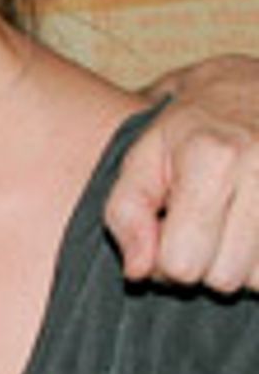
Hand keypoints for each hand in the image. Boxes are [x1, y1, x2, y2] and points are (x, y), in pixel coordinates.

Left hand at [105, 57, 258, 290]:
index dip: (163, 260)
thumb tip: (139, 271)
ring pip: (258, 282)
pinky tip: (251, 230)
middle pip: (223, 279)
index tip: (166, 231)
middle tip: (198, 227)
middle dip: (203, 263)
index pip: (181, 263)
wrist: (256, 91)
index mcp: (213, 157)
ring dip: (238, 266)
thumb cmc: (193, 125)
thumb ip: (127, 212)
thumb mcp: (144, 153)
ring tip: (228, 225)